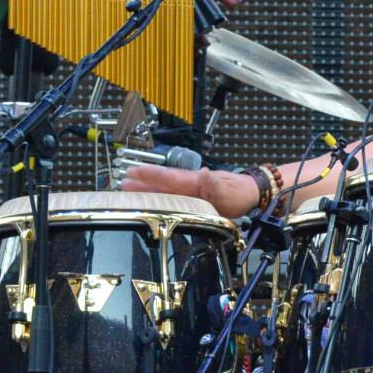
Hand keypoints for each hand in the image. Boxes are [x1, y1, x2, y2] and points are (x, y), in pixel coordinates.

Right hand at [121, 163, 259, 217]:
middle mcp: (189, 185)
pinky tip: (150, 201)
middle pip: (162, 183)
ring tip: (129, 189)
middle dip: (143, 181)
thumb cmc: (238, 192)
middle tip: (123, 180)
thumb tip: (204, 174)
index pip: (169, 177)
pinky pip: (171, 198)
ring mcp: (190, 192)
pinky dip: (159, 198)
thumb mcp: (227, 188)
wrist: (249, 195)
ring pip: (164, 190)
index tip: (135, 171)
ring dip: (147, 190)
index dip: (152, 175)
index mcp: (194, 181)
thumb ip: (214, 182)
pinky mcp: (193, 200)